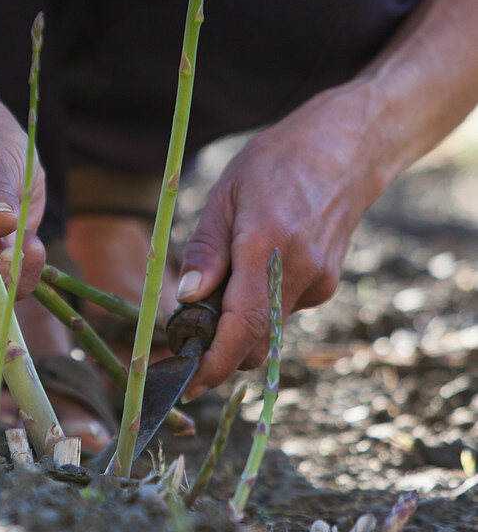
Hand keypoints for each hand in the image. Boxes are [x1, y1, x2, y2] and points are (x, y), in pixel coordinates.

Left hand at [176, 85, 384, 397]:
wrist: (347, 148)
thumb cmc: (275, 163)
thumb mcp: (224, 196)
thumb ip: (205, 251)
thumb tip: (185, 298)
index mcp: (265, 245)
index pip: (243, 325)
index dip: (216, 362)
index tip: (190, 384)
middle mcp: (298, 270)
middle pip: (256, 341)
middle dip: (220, 354)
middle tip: (185, 346)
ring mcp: (319, 279)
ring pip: (268, 328)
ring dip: (238, 326)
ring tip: (217, 289)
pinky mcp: (327, 283)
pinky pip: (283, 309)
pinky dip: (260, 306)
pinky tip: (253, 269)